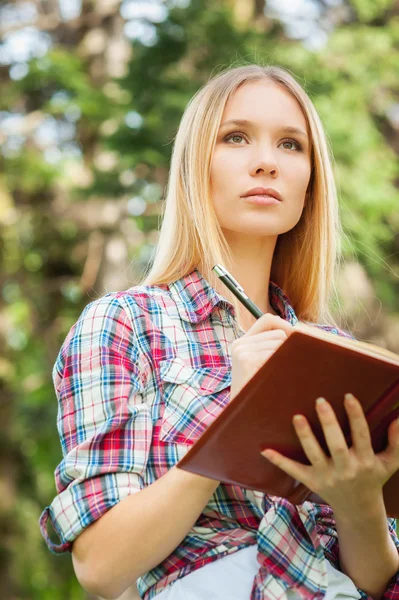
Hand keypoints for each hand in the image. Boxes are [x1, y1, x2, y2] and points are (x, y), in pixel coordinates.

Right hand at [230, 314, 293, 399]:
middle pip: (279, 333)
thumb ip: (270, 348)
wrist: (243, 417)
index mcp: (242, 342)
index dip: (284, 325)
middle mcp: (240, 344)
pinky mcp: (247, 360)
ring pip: (280, 343)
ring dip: (285, 359)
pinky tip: (276, 379)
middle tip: (284, 369)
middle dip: (287, 348)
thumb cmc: (258, 393)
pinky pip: (277, 354)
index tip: (295, 338)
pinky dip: (282, 367)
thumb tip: (297, 331)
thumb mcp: (260, 366)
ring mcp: (242, 351)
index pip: (267, 320)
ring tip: (277, 376)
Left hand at [260, 393, 398, 515]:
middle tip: (320, 401)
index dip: (355, 416)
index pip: (362, 435)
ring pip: (314, 454)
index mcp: (365, 461)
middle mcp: (346, 469)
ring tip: (297, 416)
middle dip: (328, 423)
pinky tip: (265, 450)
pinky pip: (294, 471)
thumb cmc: (373, 477)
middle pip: (336, 444)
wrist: (358, 509)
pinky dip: (279, 461)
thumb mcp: (390, 462)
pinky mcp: (312, 481)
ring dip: (305, 436)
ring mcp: (327, 476)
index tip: (348, 396)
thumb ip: (397, 442)